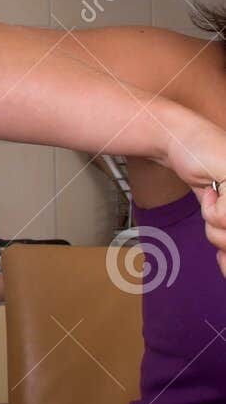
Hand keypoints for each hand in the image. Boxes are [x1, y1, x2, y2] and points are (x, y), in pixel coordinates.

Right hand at [159, 103, 225, 278]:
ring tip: (215, 201)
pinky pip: (223, 218)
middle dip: (223, 241)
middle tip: (216, 221)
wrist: (183, 145)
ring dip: (215, 226)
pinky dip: (209, 209)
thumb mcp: (223, 217)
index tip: (223, 258)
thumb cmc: (206, 179)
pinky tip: (211, 188)